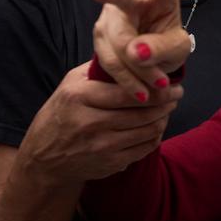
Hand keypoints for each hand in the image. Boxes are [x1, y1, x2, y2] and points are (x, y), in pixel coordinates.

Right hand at [16, 62, 183, 186]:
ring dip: (164, 118)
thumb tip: (131, 57)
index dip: (156, 89)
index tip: (172, 83)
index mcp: (80, 97)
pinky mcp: (111, 163)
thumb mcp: (69, 85)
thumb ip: (98, 70)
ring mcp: (102, 146)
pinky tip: (156, 126)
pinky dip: (155, 136)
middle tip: (175, 95)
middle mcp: (90, 122)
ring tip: (168, 109)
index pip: (128, 92)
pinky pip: (144, 148)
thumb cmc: (60, 115)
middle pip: (143, 112)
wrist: (44, 159)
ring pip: (148, 130)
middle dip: (166, 102)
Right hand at [91, 0, 190, 99]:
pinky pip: (109, 61)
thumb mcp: (176, 48)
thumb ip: (162, 48)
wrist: (148, 59)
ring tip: (159, 85)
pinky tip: (143, 93)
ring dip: (138, 69)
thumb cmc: (166, 43)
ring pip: (118, 42)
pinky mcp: (99, 36)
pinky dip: (128, 80)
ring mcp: (110, 15)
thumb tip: (136, 53)